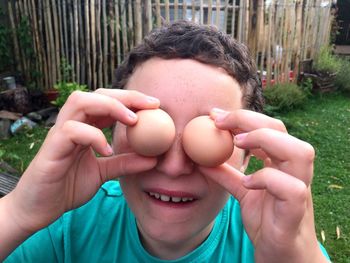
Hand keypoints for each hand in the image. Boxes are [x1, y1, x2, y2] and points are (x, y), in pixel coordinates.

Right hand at [5, 89, 158, 233]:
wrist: (39, 209)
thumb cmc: (68, 186)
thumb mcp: (104, 174)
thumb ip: (124, 163)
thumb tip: (153, 160)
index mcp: (84, 127)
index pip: (108, 102)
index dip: (131, 99)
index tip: (156, 105)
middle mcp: (72, 124)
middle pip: (97, 94)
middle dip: (126, 96)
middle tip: (151, 105)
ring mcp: (59, 133)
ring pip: (80, 102)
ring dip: (110, 107)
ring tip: (132, 121)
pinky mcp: (51, 148)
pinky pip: (71, 131)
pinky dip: (93, 136)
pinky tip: (107, 151)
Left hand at [200, 109, 327, 261]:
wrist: (281, 254)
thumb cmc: (266, 219)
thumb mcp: (242, 192)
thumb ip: (226, 175)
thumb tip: (201, 160)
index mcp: (282, 163)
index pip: (269, 127)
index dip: (242, 118)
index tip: (214, 115)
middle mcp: (293, 171)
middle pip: (282, 131)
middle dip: (250, 120)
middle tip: (220, 122)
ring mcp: (299, 190)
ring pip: (299, 153)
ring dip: (265, 142)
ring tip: (238, 144)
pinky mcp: (295, 213)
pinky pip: (292, 189)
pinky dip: (268, 180)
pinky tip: (248, 183)